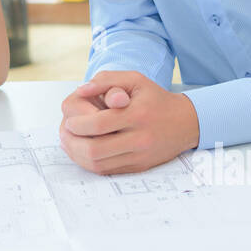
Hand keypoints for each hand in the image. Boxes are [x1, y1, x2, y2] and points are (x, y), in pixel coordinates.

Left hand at [59, 70, 199, 173]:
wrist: (186, 123)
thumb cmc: (155, 99)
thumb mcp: (134, 80)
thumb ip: (106, 80)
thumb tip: (81, 90)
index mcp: (137, 114)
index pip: (98, 123)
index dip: (77, 124)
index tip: (70, 120)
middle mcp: (139, 138)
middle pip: (95, 149)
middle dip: (72, 142)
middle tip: (65, 133)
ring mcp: (139, 156)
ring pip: (98, 164)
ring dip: (77, 155)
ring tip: (69, 142)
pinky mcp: (138, 167)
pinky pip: (107, 171)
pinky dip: (89, 163)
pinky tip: (82, 152)